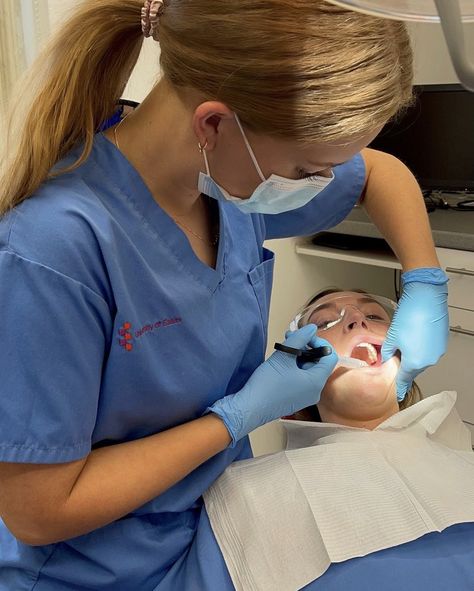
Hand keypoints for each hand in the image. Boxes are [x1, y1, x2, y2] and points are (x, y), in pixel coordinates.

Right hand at [207, 325, 337, 445]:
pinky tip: (280, 362)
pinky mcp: (295, 399)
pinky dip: (294, 367)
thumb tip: (312, 328)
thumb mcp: (283, 357)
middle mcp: (315, 391)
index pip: (330, 357)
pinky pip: (301, 379)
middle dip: (305, 347)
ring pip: (308, 370)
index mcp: (316, 382)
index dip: (320, 343)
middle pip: (318, 363)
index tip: (304, 337)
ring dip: (298, 356)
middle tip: (289, 338)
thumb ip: (299, 339)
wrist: (250, 408)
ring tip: (283, 348)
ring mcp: (305, 397)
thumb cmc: (267, 384)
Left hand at [381, 268, 448, 400]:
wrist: (426, 298)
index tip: (398, 393)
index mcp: (415, 362)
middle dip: (404, 366)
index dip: (400, 386)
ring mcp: (438, 351)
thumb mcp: (391, 336)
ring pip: (422, 358)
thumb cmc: (410, 316)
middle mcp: (429, 360)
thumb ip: (387, 352)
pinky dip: (421, 346)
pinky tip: (414, 335)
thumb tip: (385, 358)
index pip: (405, 379)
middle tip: (395, 360)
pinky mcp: (441, 341)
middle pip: (414, 369)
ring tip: (404, 342)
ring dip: (413, 354)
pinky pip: (429, 349)